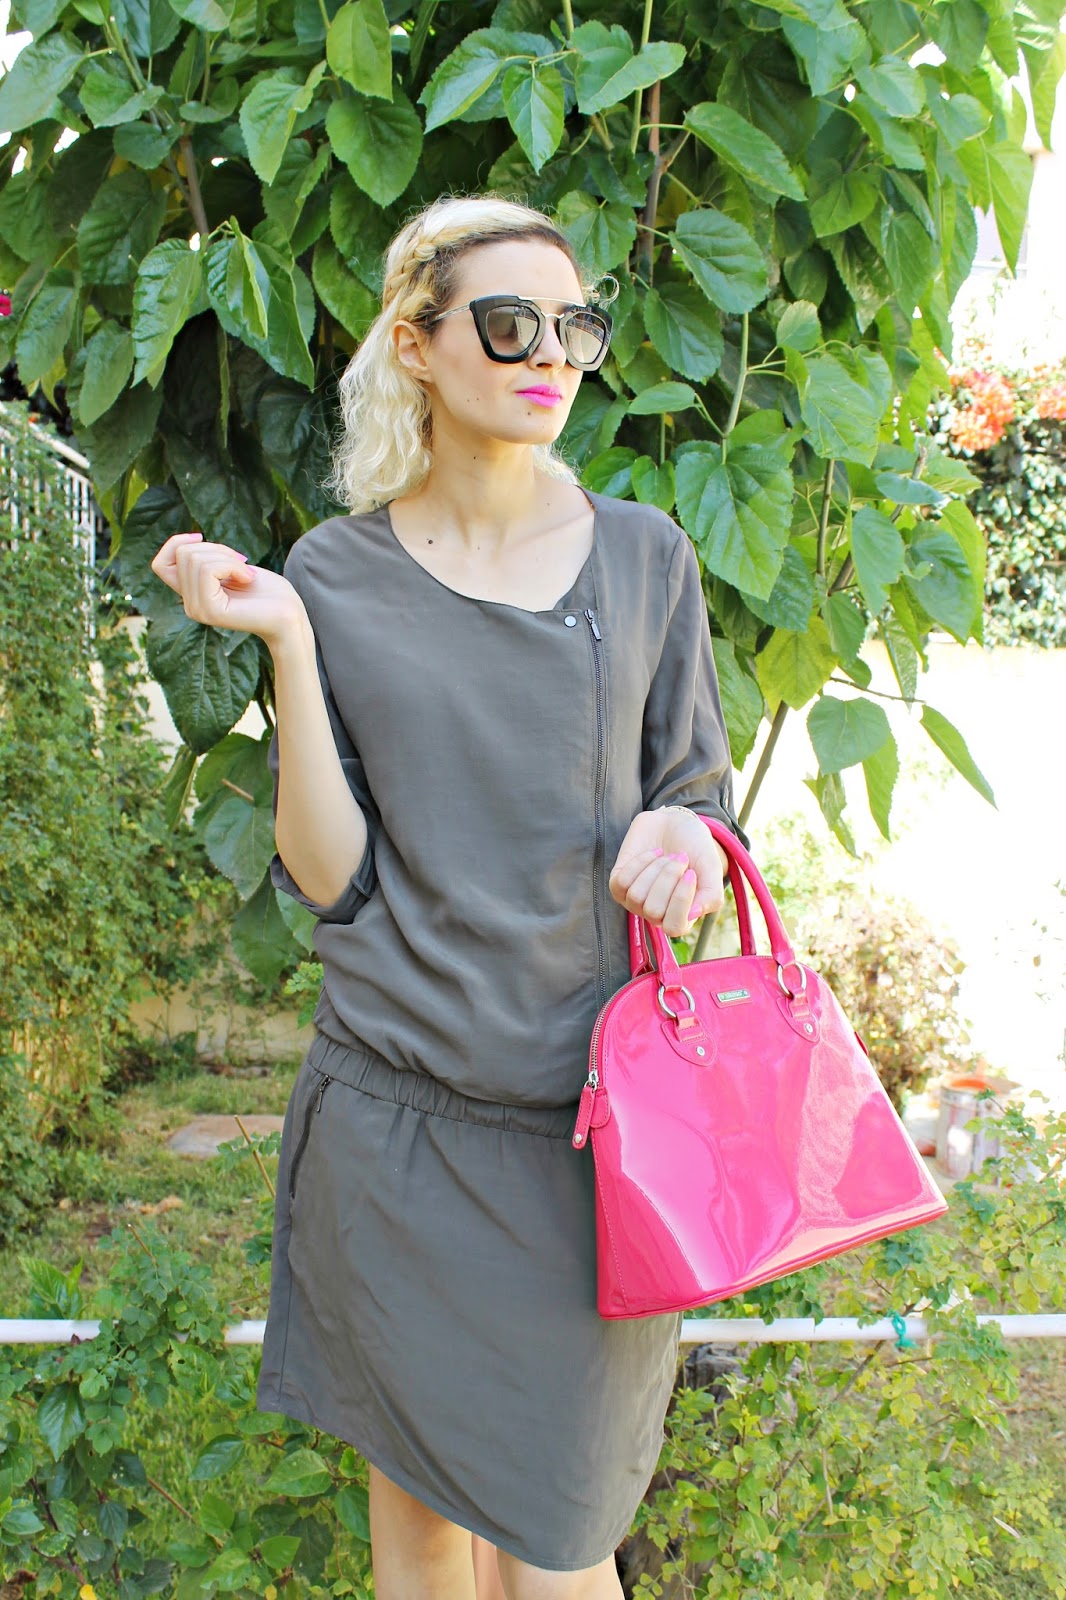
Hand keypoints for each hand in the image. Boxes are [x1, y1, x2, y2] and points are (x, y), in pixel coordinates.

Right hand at [149, 532, 307, 649]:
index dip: (175, 543)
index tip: (201, 537)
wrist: (290, 617)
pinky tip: (248, 579)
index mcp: (192, 594)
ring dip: (227, 557)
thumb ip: (207, 559)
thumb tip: (191, 540)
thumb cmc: (268, 592)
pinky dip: (231, 566)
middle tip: (242, 563)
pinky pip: (208, 570)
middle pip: (184, 553)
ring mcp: (197, 610)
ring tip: (246, 574)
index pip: (159, 564)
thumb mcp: (232, 566)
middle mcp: (189, 605)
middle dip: (216, 548)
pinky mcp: (209, 611)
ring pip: (195, 559)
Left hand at [608, 808, 728, 936]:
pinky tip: (652, 854)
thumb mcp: (711, 870)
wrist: (676, 823)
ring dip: (655, 869)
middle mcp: (656, 914)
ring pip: (636, 896)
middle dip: (668, 878)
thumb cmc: (696, 849)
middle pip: (653, 910)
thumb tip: (693, 914)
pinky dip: (639, 863)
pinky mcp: (619, 884)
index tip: (690, 873)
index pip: (674, 927)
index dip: (680, 900)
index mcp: (682, 917)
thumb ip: (711, 895)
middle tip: (680, 858)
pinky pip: (621, 882)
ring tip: (666, 856)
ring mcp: (635, 901)